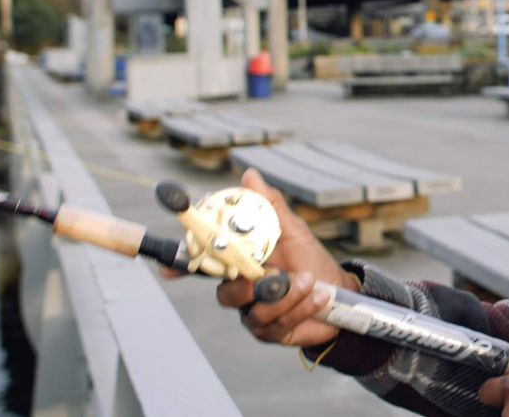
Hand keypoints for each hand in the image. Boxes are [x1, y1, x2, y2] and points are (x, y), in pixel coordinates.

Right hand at [189, 168, 358, 346]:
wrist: (340, 291)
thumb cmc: (310, 259)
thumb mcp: (292, 229)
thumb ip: (269, 206)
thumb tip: (250, 176)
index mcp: (241, 263)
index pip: (206, 264)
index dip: (183, 266)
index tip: (167, 269)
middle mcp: (242, 289)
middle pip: (224, 293)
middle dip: (246, 286)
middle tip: (272, 275)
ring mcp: (254, 312)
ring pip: (254, 310)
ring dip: (285, 295)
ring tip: (308, 280)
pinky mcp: (272, 331)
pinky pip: (277, 322)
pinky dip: (300, 306)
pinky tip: (318, 296)